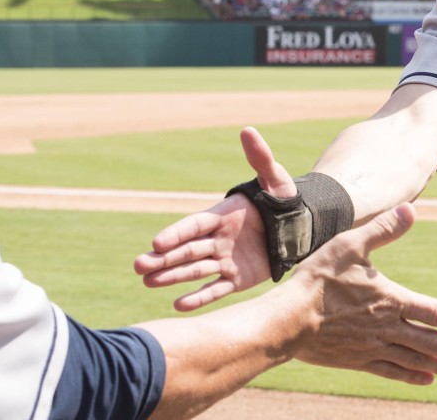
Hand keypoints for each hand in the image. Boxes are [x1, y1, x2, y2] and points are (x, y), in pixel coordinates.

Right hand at [134, 126, 297, 310]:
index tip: (157, 242)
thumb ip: (260, 158)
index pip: (193, 226)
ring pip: (194, 270)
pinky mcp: (236, 279)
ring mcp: (225, 260)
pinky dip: (199, 298)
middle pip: (186, 250)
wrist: (297, 227)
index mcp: (221, 215)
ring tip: (147, 283)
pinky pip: (216, 290)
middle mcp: (217, 239)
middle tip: (138, 266)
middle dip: (163, 258)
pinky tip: (179, 305)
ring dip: (172, 277)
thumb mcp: (274, 178)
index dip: (176, 234)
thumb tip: (248, 130)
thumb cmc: (283, 200)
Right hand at [290, 203, 436, 383]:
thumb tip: (411, 210)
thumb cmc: (318, 280)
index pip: (435, 311)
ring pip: (415, 359)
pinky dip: (411, 375)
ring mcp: (373, 347)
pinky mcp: (357, 360)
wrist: (288, 320)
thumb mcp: (350, 246)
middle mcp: (387, 327)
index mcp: (390, 299)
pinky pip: (391, 370)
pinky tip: (425, 378)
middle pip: (431, 341)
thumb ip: (383, 230)